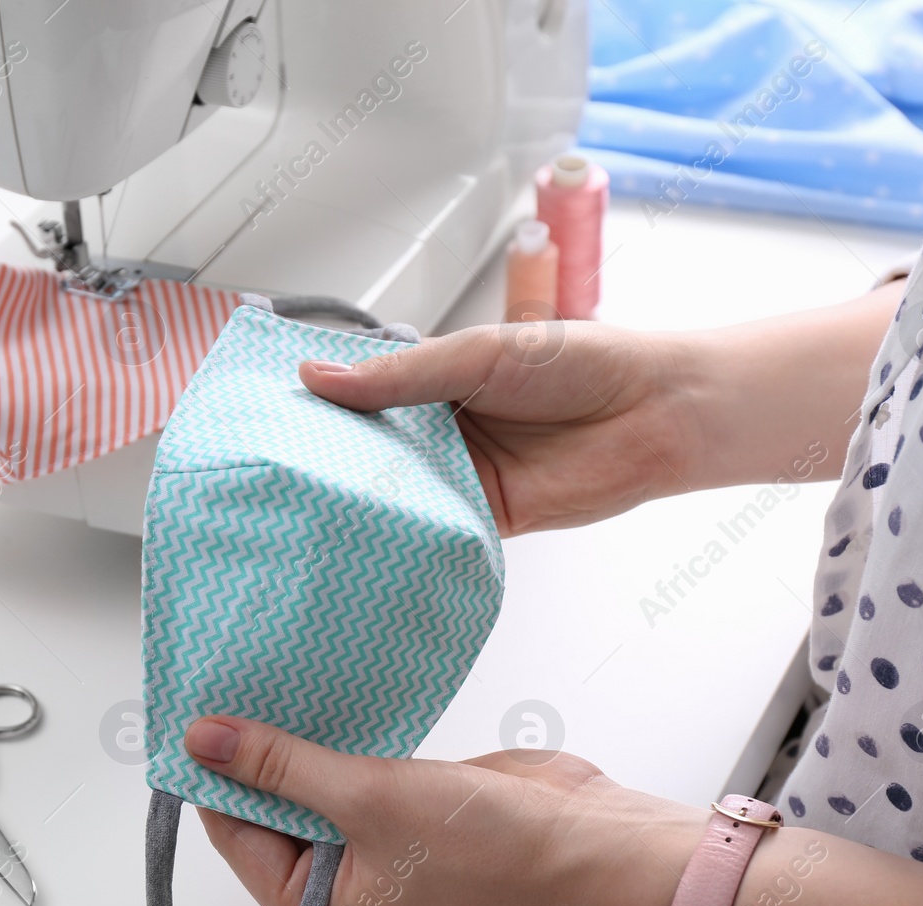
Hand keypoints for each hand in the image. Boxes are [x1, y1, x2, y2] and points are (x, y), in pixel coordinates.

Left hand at [184, 715, 631, 905]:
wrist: (576, 833)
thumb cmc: (485, 845)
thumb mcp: (365, 796)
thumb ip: (282, 766)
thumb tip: (206, 740)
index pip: (237, 839)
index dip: (215, 779)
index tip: (197, 719)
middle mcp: (335, 891)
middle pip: (265, 815)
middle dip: (253, 760)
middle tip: (230, 691)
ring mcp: (367, 851)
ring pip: (303, 790)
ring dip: (292, 747)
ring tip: (265, 687)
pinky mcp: (394, 813)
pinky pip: (341, 775)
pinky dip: (329, 744)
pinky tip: (315, 703)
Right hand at [299, 321, 696, 534]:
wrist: (653, 412)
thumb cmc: (581, 364)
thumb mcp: (478, 354)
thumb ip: (401, 374)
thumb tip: (319, 377)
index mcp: (435, 379)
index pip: (362, 392)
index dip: (320, 402)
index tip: (269, 410)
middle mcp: (443, 430)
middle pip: (371, 446)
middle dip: (330, 455)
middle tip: (272, 463)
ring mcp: (461, 476)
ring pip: (396, 489)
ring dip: (361, 495)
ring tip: (302, 501)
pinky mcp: (484, 519)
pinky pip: (432, 526)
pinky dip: (404, 530)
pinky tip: (366, 533)